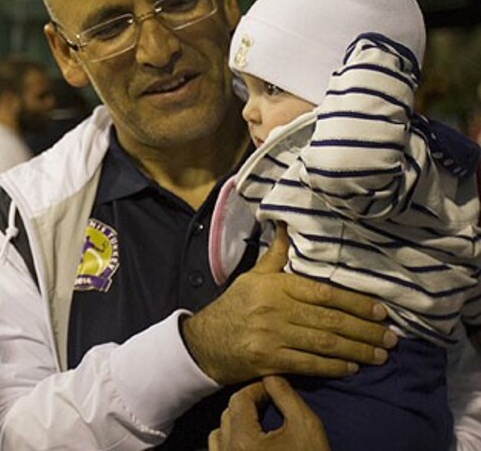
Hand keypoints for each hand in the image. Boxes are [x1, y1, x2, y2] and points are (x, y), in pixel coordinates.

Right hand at [182, 224, 396, 383]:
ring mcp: (271, 336)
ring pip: (323, 343)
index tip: (381, 311)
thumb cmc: (233, 307)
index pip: (324, 293)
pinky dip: (333, 367)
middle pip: (329, 320)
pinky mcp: (268, 360)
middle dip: (365, 331)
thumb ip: (276, 256)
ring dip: (356, 351)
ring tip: (380, 355)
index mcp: (275, 286)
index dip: (356, 303)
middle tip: (391, 338)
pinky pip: (308, 364)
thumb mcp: (252, 277)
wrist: (203, 342)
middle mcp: (274, 309)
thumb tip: (287, 226)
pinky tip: (351, 368)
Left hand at [208, 376, 329, 450]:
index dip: (256, 389)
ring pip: (220, 434)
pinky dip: (231, 442)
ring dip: (237, 424)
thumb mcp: (306, 427)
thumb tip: (272, 378)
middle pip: (228, 415)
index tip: (273, 388)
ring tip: (260, 423)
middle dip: (248, 405)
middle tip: (270, 402)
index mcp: (242, 441)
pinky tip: (252, 444)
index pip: (240, 400)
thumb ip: (286, 397)